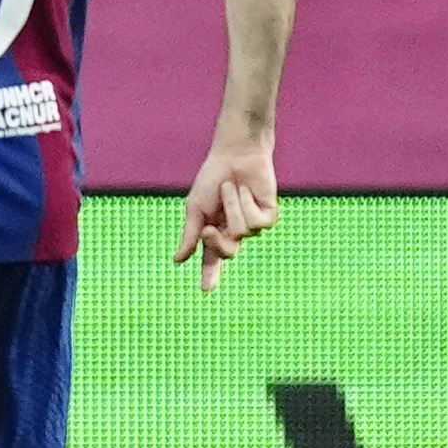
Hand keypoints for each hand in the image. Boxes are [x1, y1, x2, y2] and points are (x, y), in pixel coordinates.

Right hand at [176, 134, 277, 292]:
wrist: (234, 156)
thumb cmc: (212, 180)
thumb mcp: (196, 210)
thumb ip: (190, 235)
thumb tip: (178, 261)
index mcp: (215, 232)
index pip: (212, 259)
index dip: (210, 275)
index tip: (206, 291)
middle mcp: (235, 232)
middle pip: (228, 252)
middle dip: (217, 241)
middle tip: (208, 228)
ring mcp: (254, 226)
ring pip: (241, 232)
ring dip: (231, 206)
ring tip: (230, 188)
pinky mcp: (269, 217)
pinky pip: (256, 221)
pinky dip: (245, 203)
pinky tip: (245, 190)